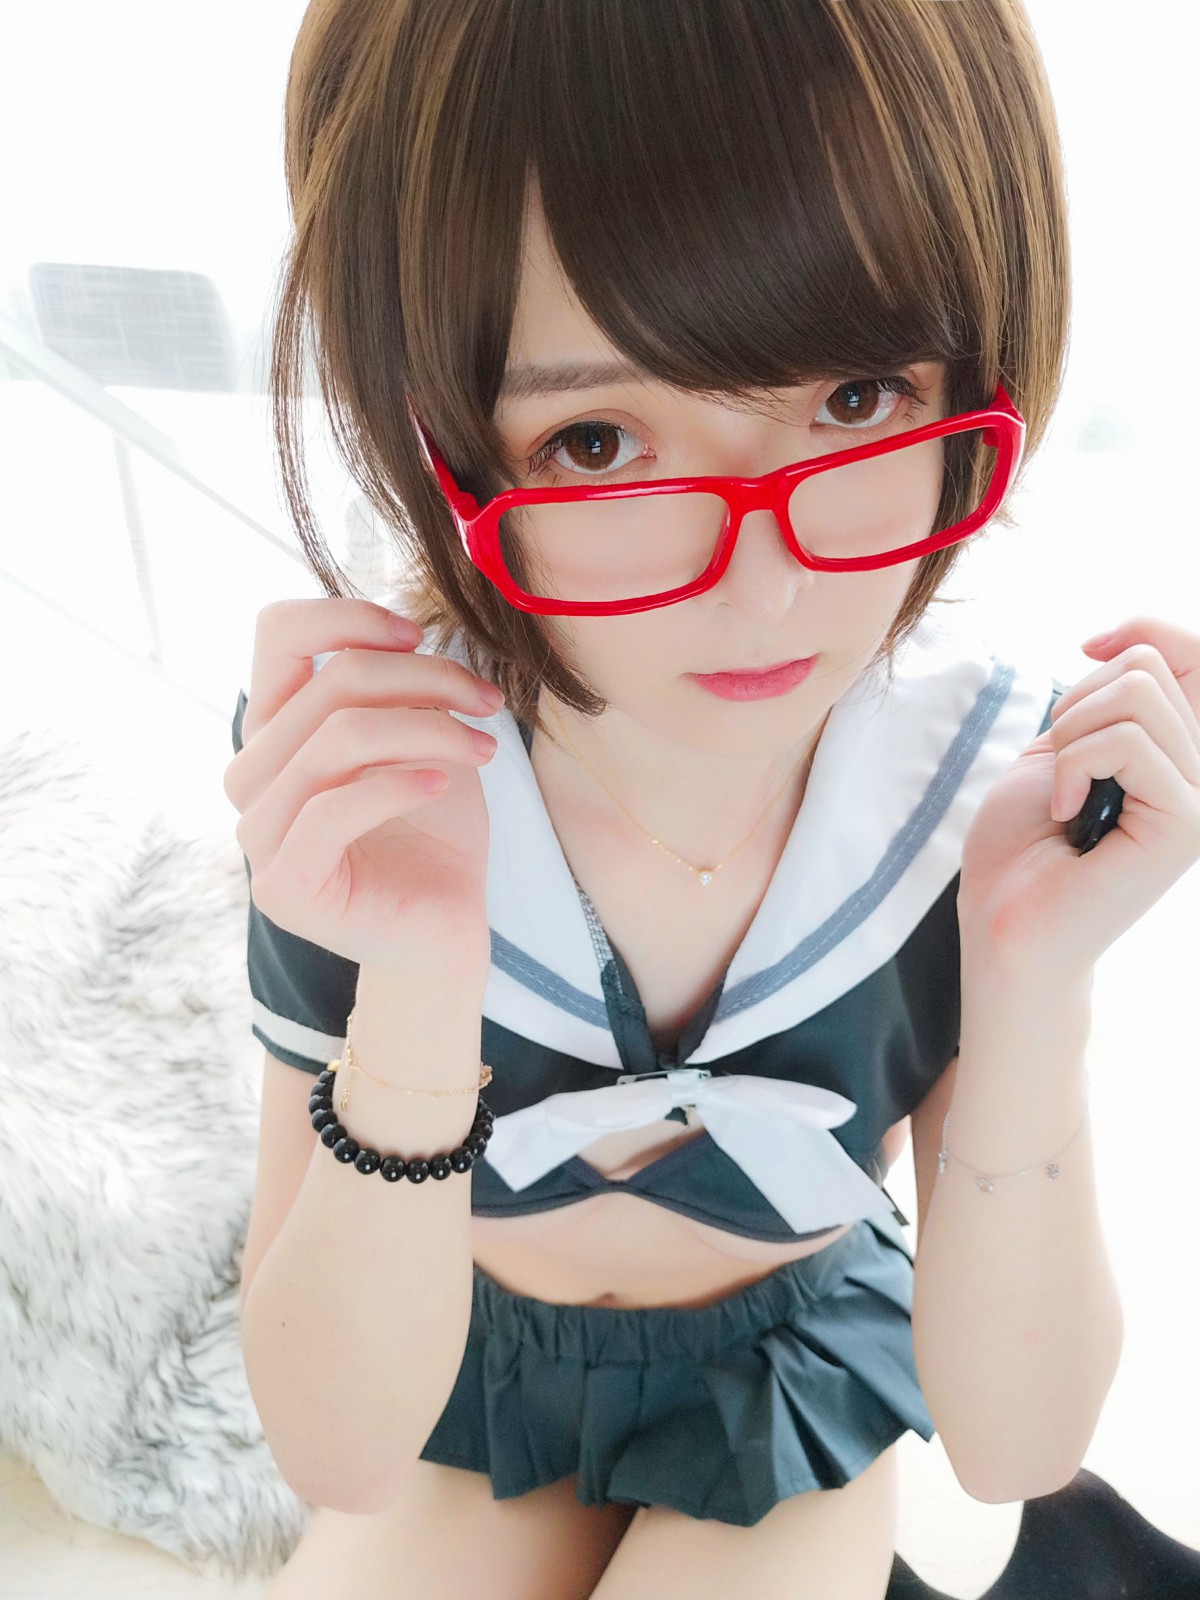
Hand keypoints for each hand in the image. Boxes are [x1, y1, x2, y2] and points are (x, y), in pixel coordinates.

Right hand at [223, 598, 503, 981]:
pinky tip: (444, 786)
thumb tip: (404, 633)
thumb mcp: (422, 738)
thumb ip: (397, 688)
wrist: (444, 929)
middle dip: (425, 681)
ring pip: (338, 740)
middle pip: (332, 685)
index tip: (418, 636)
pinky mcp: (283, 884)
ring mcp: (258, 832)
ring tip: (484, 748)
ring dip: (428, 731)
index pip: (279, 634)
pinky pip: (334, 808)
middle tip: (488, 704)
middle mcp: (251, 774)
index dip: (349, 617)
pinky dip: (398, 785)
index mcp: (275, 729)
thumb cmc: (434, 831)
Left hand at [957, 616, 1199, 977]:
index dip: (1143, 631)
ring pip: (1139, 696)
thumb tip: (1121, 640)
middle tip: (1060, 772)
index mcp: (1177, 751)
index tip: (1089, 651)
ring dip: (1072, 737)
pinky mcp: (1186, 825)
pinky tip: (1066, 813)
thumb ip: (1104, 699)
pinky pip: (1127, 743)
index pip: (1192, 653)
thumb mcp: (1057, 746)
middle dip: (1077, 705)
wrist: (1002, 924)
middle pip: (1150, 666)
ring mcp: (1199, 798)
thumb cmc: (1018, 847)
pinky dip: (1074, 765)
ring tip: (1064, 796)